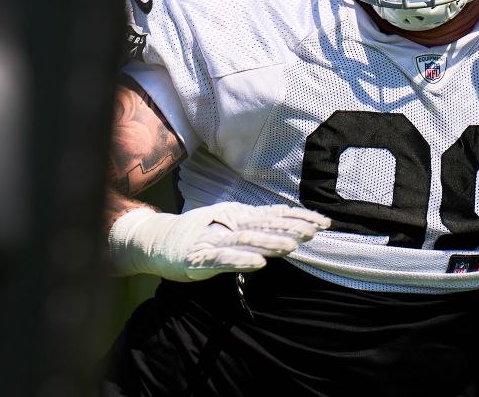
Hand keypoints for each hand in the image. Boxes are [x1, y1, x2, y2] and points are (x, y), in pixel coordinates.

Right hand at [108, 202, 330, 281]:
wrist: (155, 239)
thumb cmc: (196, 234)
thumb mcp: (227, 225)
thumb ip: (254, 226)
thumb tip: (288, 228)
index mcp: (237, 215)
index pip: (273, 215)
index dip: (298, 217)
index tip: (324, 221)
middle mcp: (227, 223)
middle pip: (264, 225)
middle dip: (291, 227)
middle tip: (317, 230)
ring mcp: (212, 239)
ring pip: (246, 240)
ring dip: (270, 243)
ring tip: (293, 246)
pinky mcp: (198, 257)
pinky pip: (222, 259)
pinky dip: (240, 260)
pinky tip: (258, 264)